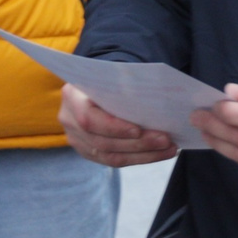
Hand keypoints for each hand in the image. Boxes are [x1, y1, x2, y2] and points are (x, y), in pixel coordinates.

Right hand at [60, 84, 177, 167]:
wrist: (97, 85)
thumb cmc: (110, 78)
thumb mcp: (113, 76)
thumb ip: (126, 87)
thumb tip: (157, 99)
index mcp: (71, 95)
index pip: (89, 119)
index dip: (113, 127)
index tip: (138, 130)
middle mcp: (68, 119)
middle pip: (103, 141)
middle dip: (138, 143)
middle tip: (166, 139)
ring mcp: (76, 139)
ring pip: (110, 156)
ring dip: (143, 154)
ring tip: (168, 148)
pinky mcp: (88, 151)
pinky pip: (114, 161)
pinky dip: (139, 158)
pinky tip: (159, 153)